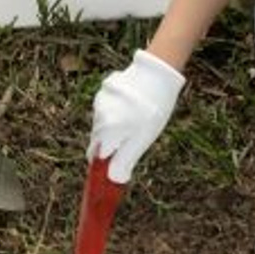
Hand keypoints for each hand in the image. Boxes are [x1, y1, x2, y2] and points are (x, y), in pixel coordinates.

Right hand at [86, 49, 185, 183]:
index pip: (96, 154)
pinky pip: (103, 107)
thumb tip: (114, 178)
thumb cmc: (152, 111)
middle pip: (97, 139)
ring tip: (133, 120)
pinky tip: (129, 107)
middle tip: (129, 139)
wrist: (158, 75)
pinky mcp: (104, 89)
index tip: (113, 163)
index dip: (105, 161)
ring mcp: (100, 100)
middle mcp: (99, 115)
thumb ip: (125, 160)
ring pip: (100, 122)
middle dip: (109, 144)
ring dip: (111, 127)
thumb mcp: (142, 140)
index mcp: (107, 131)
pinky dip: (113, 111)